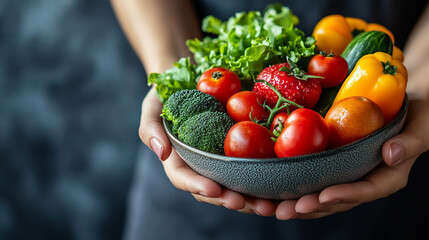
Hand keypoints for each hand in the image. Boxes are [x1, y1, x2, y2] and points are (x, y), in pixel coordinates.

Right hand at [139, 87, 277, 215]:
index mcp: (178, 161)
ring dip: (253, 199)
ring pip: (235, 186)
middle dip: (233, 201)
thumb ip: (150, 129)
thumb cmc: (166, 94)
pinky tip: (281, 186)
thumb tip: (162, 153)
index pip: (185, 179)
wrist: (189, 78)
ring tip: (271, 206)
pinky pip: (251, 167)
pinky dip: (264, 179)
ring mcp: (221, 160)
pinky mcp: (239, 151)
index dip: (198, 187)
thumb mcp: (152, 107)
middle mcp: (201, 166)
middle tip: (254, 206)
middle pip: (214, 191)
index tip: (214, 189)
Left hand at [275, 98, 428, 219]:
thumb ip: (411, 142)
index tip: (324, 196)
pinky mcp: (330, 165)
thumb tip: (391, 154)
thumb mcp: (422, 125)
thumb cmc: (417, 115)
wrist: (398, 103)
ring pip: (319, 195)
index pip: (366, 191)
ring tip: (271, 208)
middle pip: (337, 200)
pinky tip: (270, 189)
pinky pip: (311, 178)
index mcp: (387, 177)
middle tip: (285, 210)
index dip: (345, 195)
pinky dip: (291, 185)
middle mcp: (363, 180)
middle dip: (310, 207)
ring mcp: (345, 174)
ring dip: (295, 203)